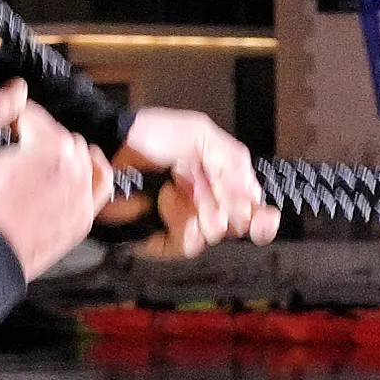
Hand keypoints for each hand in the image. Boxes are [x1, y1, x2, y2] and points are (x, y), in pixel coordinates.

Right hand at [0, 93, 113, 274]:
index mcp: (49, 144)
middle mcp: (76, 165)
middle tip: (11, 152)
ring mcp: (84, 194)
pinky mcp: (84, 218)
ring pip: (81, 155)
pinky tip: (80, 170)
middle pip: (58, 133)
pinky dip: (92, 172)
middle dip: (36, 135)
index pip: (30, 113)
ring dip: (62, 152)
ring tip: (38, 164)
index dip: (8, 118)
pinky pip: (101, 184)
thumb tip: (17, 86)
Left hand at [118, 107, 273, 257]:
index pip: (253, 210)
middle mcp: (207, 206)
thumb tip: (256, 196)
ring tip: (179, 188)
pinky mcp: (163, 239)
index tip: (264, 218)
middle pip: (237, 225)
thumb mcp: (201, 135)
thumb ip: (233, 162)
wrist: (114, 145)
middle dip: (225, 203)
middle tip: (203, 182)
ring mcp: (185, 224)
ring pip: (213, 234)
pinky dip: (183, 225)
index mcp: (221, 183)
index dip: (263, 219)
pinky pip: (187, 245)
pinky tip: (167, 204)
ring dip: (200, 210)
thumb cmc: (152, 135)